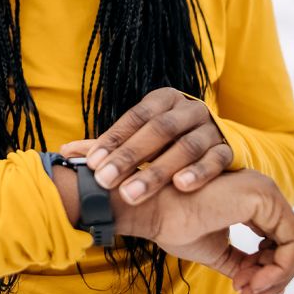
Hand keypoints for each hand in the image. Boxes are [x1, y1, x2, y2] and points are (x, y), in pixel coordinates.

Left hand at [61, 87, 232, 204]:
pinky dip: (200, 172)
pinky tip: (182, 186)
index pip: (135, 117)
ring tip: (133, 193)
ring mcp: (211, 128)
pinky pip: (217, 158)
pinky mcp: (230, 149)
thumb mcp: (139, 139)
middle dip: (130, 157)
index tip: (91, 164)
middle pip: (159, 130)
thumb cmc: (167, 143)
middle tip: (105, 182)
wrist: (217, 145)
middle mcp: (189, 108)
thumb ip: (107, 147)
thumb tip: (64, 153)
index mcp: (164, 99)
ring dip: (158, 170)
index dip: (113, 140)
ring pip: (186, 146)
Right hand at [115, 170, 293, 293]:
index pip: (280, 242)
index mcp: (253, 200)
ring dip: (276, 278)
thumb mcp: (218, 252)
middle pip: (293, 245)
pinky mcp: (263, 198)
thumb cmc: (174, 225)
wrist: (150, 211)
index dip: (267, 272)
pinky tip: (251, 281)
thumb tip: (276, 286)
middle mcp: (263, 191)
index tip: (240, 289)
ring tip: (245, 291)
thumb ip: (245, 264)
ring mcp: (265, 191)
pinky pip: (293, 243)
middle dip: (274, 278)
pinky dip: (279, 270)